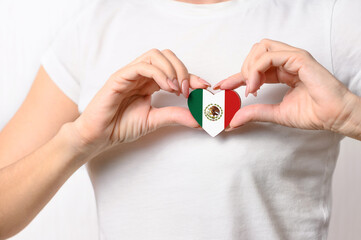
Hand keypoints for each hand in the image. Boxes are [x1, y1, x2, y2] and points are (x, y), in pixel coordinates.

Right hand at [70, 49, 209, 152]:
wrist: (99, 135)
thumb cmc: (121, 126)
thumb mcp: (155, 120)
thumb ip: (176, 116)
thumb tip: (200, 119)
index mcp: (150, 83)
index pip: (174, 70)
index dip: (192, 76)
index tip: (205, 88)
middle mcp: (141, 75)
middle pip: (167, 56)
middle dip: (183, 70)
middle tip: (190, 90)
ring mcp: (130, 73)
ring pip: (155, 55)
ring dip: (172, 69)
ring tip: (178, 90)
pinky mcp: (120, 77)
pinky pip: (142, 66)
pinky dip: (159, 73)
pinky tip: (167, 87)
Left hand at [214, 39, 357, 134]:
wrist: (334, 116)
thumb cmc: (312, 113)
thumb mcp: (275, 114)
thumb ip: (254, 113)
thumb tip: (232, 120)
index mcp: (282, 72)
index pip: (254, 68)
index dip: (235, 76)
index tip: (221, 87)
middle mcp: (286, 62)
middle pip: (255, 51)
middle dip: (243, 68)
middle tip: (244, 89)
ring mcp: (293, 58)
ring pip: (261, 48)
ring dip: (250, 67)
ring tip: (251, 87)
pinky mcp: (299, 58)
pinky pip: (270, 55)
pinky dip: (257, 69)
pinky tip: (256, 85)